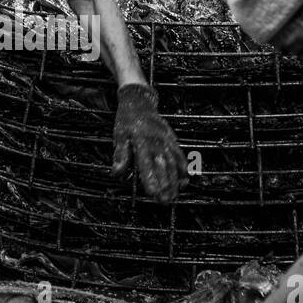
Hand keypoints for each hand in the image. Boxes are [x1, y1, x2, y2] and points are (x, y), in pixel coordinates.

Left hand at [112, 84, 187, 202]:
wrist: (140, 101)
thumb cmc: (127, 120)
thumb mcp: (119, 136)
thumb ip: (120, 154)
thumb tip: (116, 173)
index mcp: (142, 142)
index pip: (147, 164)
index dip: (150, 179)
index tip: (153, 193)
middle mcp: (157, 143)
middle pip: (163, 167)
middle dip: (165, 185)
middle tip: (164, 201)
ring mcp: (166, 141)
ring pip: (174, 164)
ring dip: (175, 181)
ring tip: (174, 196)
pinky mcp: (172, 140)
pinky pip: (180, 156)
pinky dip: (183, 169)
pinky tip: (185, 181)